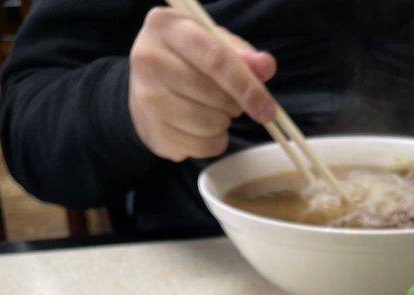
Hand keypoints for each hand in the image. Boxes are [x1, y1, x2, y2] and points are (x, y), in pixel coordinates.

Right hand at [128, 7, 276, 161]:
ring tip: (213, 111)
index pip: (215, 59)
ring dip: (223, 124)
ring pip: (208, 125)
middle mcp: (149, 61)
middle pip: (214, 96)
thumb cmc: (185, 59)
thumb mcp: (212, 44)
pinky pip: (201, 148)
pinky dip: (212, 141)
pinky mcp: (153, 133)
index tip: (267, 109)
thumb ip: (241, 55)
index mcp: (167, 27)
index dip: (246, 87)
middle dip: (234, 105)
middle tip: (230, 101)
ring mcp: (147, 100)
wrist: (145, 85)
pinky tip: (203, 128)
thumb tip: (266, 67)